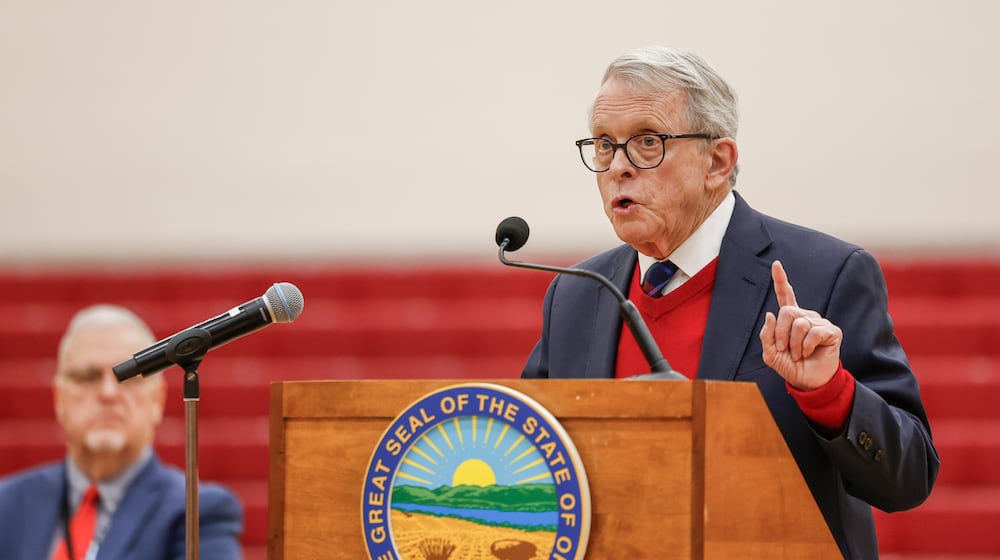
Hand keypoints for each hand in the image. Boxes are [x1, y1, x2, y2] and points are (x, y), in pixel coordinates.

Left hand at [760, 260, 841, 390]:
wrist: (808, 382)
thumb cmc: (790, 366)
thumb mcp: (770, 353)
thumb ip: (767, 334)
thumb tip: (771, 313)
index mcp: (790, 319)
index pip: (785, 295)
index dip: (781, 280)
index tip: (776, 264)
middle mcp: (805, 317)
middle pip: (787, 311)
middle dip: (781, 333)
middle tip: (784, 349)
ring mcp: (819, 323)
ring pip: (799, 323)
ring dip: (793, 344)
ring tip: (797, 354)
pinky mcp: (831, 331)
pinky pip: (813, 332)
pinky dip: (805, 346)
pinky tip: (808, 353)